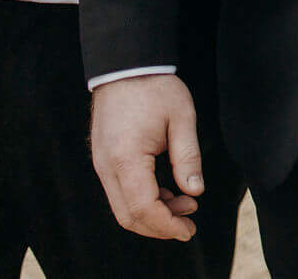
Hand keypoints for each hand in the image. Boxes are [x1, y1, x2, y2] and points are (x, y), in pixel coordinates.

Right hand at [90, 74, 203, 241]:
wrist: (126, 66)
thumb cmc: (155, 88)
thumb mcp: (182, 119)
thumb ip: (188, 158)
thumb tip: (195, 192)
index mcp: (126, 158)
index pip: (143, 208)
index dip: (167, 225)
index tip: (189, 230)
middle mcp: (106, 167)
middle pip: (129, 215)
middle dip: (160, 226)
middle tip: (189, 224)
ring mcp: (101, 164)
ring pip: (122, 207)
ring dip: (153, 213)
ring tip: (185, 203)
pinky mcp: (103, 160)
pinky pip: (120, 192)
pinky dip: (142, 200)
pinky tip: (167, 192)